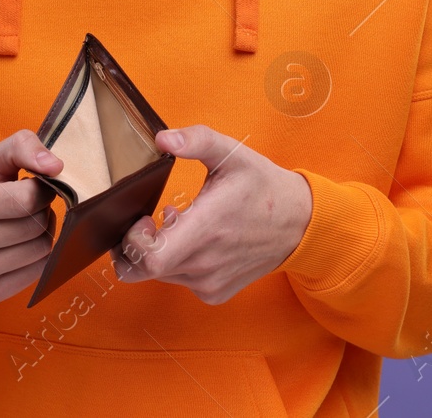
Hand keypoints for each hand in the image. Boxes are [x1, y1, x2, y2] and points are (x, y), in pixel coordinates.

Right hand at [0, 129, 62, 303]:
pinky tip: (21, 244)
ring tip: (24, 223)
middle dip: (42, 210)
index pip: (26, 199)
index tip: (32, 185)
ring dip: (43, 231)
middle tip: (28, 205)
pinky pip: (39, 271)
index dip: (41, 189)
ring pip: (41, 248)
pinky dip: (38, 255)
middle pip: (35, 225)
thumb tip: (56, 165)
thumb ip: (23, 146)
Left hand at [110, 124, 312, 304]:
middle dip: (135, 246)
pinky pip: (180, 282)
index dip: (133, 241)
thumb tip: (161, 138)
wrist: (299, 223)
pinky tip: (195, 242)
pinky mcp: (216, 294)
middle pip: (143, 270)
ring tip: (181, 224)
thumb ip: (196, 141)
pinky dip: (178, 264)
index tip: (143, 217)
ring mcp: (210, 283)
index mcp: (206, 229)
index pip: (149, 258)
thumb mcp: (232, 153)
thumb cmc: (262, 186)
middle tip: (149, 223)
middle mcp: (205, 263)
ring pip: (161, 276)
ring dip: (159, 252)